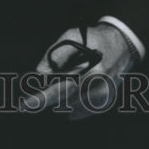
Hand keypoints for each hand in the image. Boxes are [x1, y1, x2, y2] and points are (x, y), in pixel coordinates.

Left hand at [19, 23, 134, 115]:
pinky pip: (82, 111)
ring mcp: (105, 97)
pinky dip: (72, 106)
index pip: (61, 89)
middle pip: (65, 102)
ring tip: (65, 81)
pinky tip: (70, 97)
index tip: (25, 105)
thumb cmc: (96, 38)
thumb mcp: (73, 37)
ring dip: (61, 99)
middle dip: (48, 98)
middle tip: (34, 97)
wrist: (123, 43)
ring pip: (72, 108)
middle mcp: (100, 88)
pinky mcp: (106, 102)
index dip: (41, 99)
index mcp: (92, 71)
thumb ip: (55, 54)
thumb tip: (40, 74)